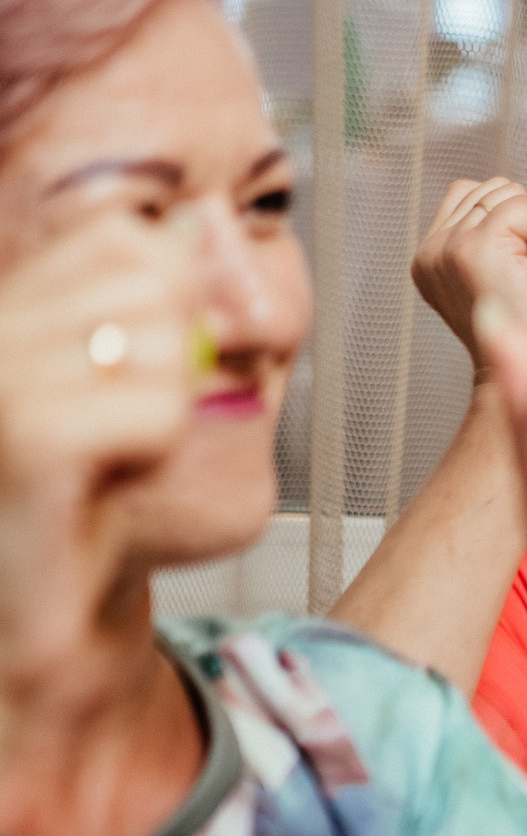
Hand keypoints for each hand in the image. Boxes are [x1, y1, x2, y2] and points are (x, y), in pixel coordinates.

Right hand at [0, 209, 198, 670]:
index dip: (168, 295)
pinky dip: (157, 452)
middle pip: (155, 281)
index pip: (124, 233)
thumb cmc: (75, 503)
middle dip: (173, 360)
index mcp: (6, 304)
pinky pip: (158, 411)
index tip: (136, 371)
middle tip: (119, 427)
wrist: (22, 615)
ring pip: (166, 343)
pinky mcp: (26, 436)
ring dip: (165, 412)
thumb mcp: (120, 380)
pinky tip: (106, 481)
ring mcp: (0, 377)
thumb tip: (197, 220)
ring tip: (107, 456)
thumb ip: (150, 297)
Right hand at [413, 178, 526, 370]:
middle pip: (491, 187)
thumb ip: (486, 236)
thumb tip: (506, 199)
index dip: (508, 221)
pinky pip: (522, 207)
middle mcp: (429, 252)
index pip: (468, 191)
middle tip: (526, 276)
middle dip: (522, 224)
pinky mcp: (473, 249)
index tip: (516, 271)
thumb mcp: (495, 276)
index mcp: (427, 258)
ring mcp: (446, 248)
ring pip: (508, 193)